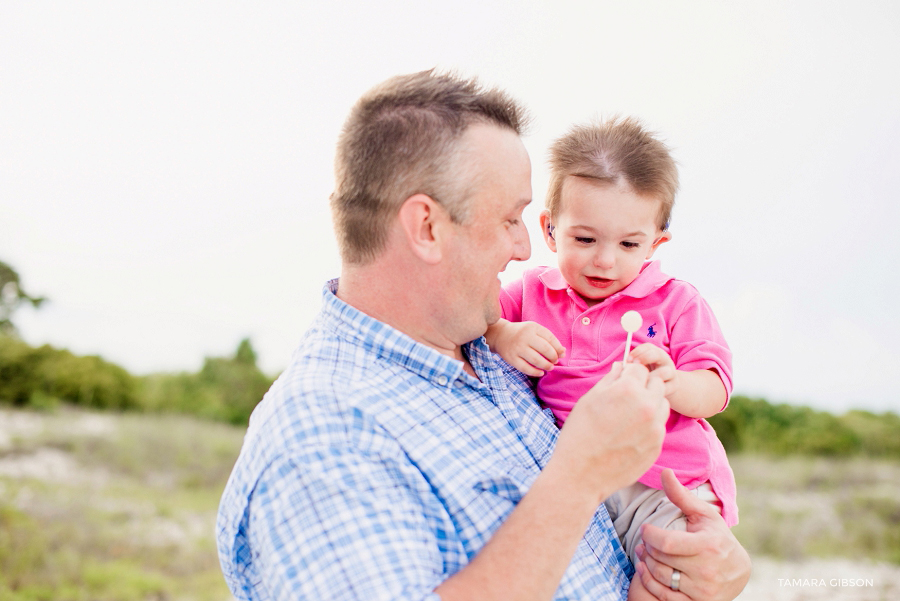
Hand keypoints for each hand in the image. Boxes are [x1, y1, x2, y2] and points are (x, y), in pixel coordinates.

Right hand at [486, 319, 564, 376]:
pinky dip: (535, 372)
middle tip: (555, 361)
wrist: (500, 335)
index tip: (561, 354)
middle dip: (553, 357)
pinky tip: (540, 372)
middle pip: (545, 349)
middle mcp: (525, 337)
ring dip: (546, 366)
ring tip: (550, 367)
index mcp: (532, 327)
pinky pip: (526, 368)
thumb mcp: (535, 331)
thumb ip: (549, 339)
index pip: (550, 338)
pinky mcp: (511, 358)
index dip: (558, 348)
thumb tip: (563, 352)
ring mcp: (517, 348)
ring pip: (536, 360)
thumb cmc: (522, 334)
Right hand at [552, 362, 668, 503]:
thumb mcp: (589, 400)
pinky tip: (630, 434)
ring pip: (662, 405)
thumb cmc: (579, 435)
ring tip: (629, 416)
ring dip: (651, 404)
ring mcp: (655, 427)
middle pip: (656, 383)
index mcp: (628, 389)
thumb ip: (610, 379)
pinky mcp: (657, 446)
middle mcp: (647, 406)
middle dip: (644, 386)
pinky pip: (659, 426)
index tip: (623, 380)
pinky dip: (649, 425)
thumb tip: (622, 366)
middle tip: (627, 398)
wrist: (581, 475)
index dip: (629, 373)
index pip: (639, 368)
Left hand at [628, 343, 677, 397]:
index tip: (627, 360)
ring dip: (651, 378)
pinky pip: (665, 387)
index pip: (647, 347)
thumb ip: (630, 366)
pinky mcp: (675, 385)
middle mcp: (665, 361)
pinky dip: (655, 391)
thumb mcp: (638, 370)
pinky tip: (648, 395)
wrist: (662, 392)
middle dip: (644, 358)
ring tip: (642, 384)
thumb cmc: (645, 379)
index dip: (637, 352)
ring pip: (664, 371)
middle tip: (635, 368)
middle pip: (657, 354)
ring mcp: (672, 372)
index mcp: (655, 354)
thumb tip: (618, 366)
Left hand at [634, 470, 749, 600]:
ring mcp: (702, 590)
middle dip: (647, 548)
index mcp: (708, 546)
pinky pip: (664, 596)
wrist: (738, 572)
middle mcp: (706, 570)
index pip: (667, 543)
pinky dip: (650, 583)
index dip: (650, 535)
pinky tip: (645, 569)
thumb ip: (681, 495)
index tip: (645, 528)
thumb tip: (664, 472)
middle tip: (642, 541)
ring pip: (661, 577)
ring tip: (643, 553)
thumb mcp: (703, 514)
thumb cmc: (716, 537)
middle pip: (661, 560)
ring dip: (646, 564)